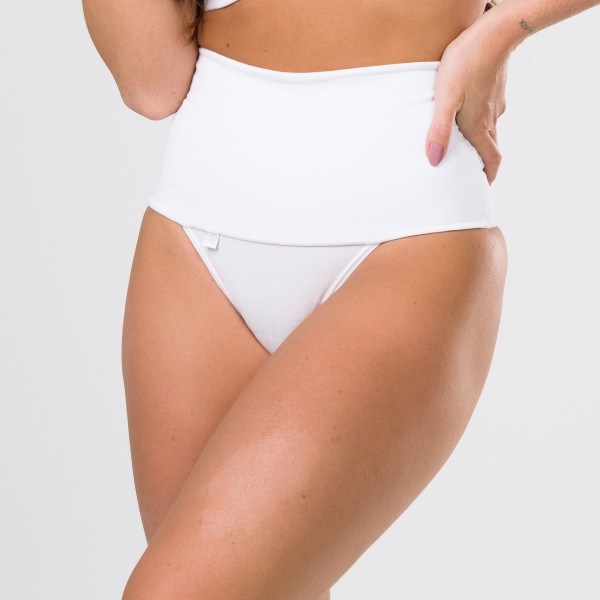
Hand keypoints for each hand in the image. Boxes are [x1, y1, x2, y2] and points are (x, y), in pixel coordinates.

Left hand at [425, 19, 510, 184]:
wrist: (495, 31)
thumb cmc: (466, 62)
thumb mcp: (446, 98)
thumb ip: (439, 130)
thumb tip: (434, 160)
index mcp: (479, 126)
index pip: (491, 161)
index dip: (487, 178)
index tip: (480, 189)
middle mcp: (490, 118)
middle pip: (490, 150)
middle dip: (481, 165)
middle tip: (469, 175)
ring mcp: (494, 104)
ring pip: (488, 131)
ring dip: (478, 144)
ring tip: (462, 149)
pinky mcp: (493, 89)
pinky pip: (486, 114)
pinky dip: (478, 124)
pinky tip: (464, 117)